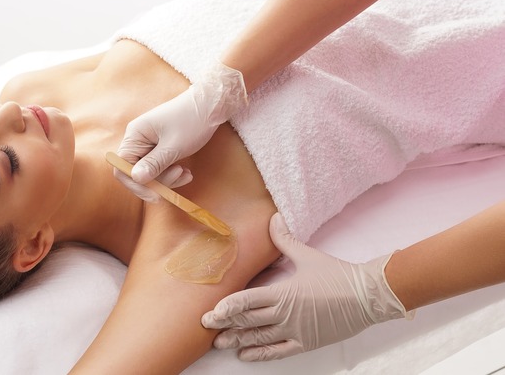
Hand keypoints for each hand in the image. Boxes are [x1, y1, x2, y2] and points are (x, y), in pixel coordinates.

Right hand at [116, 61, 246, 200]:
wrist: (211, 105)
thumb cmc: (192, 121)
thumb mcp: (173, 146)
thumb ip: (154, 164)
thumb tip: (136, 179)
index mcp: (135, 135)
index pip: (122, 167)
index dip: (135, 184)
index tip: (155, 195)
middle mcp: (138, 139)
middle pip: (137, 171)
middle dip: (157, 180)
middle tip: (178, 178)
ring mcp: (149, 143)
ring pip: (150, 172)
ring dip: (168, 178)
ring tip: (186, 174)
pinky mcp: (160, 147)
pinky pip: (160, 167)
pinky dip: (172, 173)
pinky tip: (187, 172)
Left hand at [201, 213, 409, 360]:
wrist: (367, 296)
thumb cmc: (337, 276)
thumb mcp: (307, 255)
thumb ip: (285, 239)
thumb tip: (273, 218)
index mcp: (282, 292)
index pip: (247, 301)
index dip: (227, 308)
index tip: (211, 312)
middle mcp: (285, 314)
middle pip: (248, 321)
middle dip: (225, 324)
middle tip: (206, 326)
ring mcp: (295, 331)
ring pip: (260, 338)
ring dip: (238, 340)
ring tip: (219, 342)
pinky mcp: (306, 342)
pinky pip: (278, 351)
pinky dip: (261, 354)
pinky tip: (246, 354)